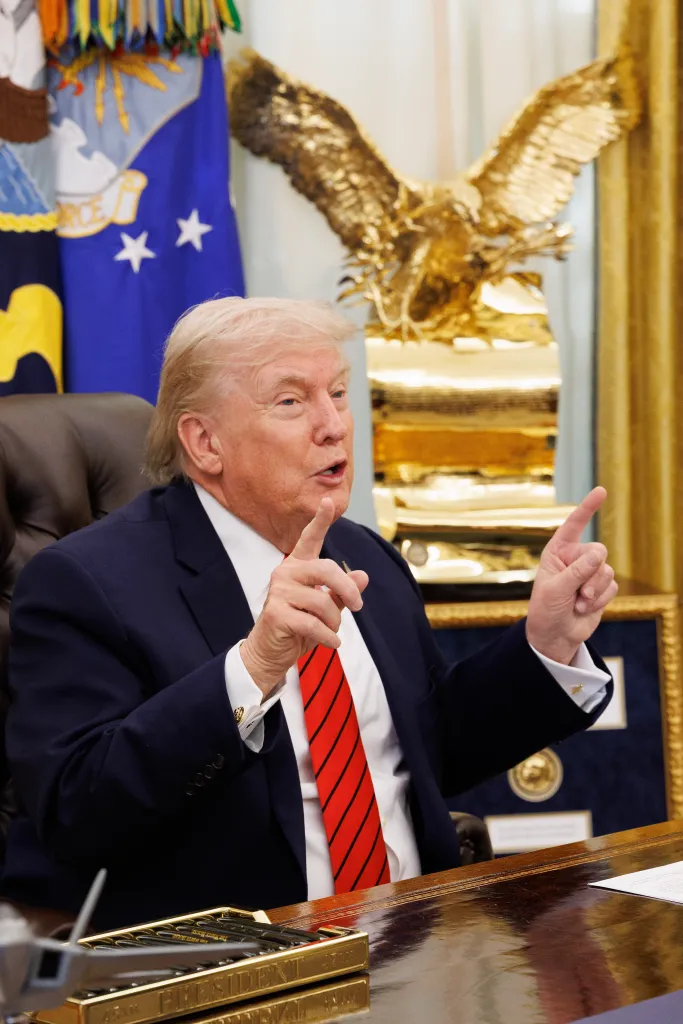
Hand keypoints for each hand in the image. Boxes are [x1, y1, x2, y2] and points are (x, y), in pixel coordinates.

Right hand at [240, 497, 368, 696]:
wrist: (270, 652)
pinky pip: (313, 623)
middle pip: (327, 570)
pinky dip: (328, 637)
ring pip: (323, 601)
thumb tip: (363, 576)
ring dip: (335, 622)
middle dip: (348, 590)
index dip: (320, 520)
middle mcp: (285, 573)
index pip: (310, 539)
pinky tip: (332, 644)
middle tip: (359, 607)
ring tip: (331, 631)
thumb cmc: (298, 627)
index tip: (328, 501)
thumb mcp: (325, 608)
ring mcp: (278, 592)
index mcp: (297, 566)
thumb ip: (342, 592)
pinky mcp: (276, 613)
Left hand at [526, 487, 616, 664]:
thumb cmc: (546, 610)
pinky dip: (600, 600)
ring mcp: (589, 573)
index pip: (573, 525)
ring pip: (607, 570)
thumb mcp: (555, 590)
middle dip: (591, 575)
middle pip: (598, 552)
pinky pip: (612, 586)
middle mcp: (574, 558)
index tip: (601, 491)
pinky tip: (585, 609)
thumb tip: (599, 555)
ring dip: (594, 591)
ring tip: (578, 604)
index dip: (587, 508)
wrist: (555, 636)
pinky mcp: (600, 588)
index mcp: (557, 552)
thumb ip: (576, 571)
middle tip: (578, 594)